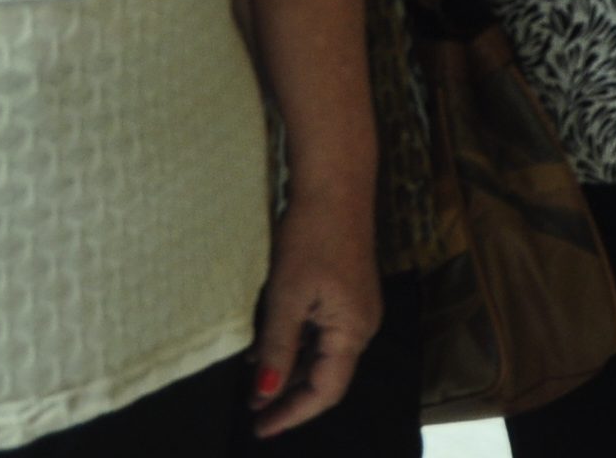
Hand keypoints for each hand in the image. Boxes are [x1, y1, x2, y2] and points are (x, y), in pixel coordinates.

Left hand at [250, 199, 381, 435]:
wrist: (335, 185)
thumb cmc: (312, 237)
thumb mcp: (288, 295)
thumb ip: (278, 348)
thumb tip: (265, 395)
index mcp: (353, 331)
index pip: (326, 391)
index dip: (293, 413)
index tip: (260, 428)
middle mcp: (362, 326)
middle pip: (327, 377)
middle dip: (289, 396)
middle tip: (253, 413)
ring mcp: (357, 309)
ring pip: (323, 355)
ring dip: (290, 371)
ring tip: (254, 387)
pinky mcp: (347, 294)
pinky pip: (322, 333)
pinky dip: (296, 346)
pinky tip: (266, 350)